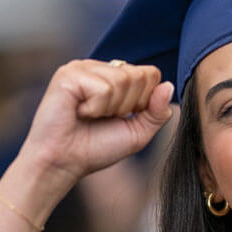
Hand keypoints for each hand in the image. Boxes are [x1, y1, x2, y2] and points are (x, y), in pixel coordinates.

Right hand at [19, 59, 175, 190]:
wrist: (63, 163)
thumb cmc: (95, 148)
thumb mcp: (137, 133)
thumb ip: (157, 112)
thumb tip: (168, 86)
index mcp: (114, 77)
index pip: (151, 74)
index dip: (143, 102)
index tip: (121, 117)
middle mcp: (98, 68)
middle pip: (139, 76)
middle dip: (128, 106)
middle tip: (102, 118)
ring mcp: (82, 68)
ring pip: (122, 80)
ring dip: (110, 108)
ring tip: (89, 115)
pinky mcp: (68, 74)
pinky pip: (103, 88)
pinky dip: (95, 108)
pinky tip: (78, 112)